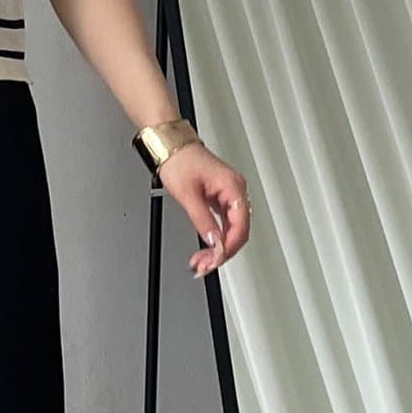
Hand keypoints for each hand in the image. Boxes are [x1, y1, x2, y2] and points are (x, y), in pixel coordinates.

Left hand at [156, 142, 250, 276]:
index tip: (215, 260)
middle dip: (222, 251)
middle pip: (238, 231)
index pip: (240, 226)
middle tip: (204, 266)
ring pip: (231, 229)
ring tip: (202, 261)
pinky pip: (224, 223)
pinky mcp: (219, 198)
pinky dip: (215, 237)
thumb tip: (213, 241)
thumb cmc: (180, 160)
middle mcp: (235, 191)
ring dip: (218, 247)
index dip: (228, 247)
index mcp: (233, 187)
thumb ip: (202, 220)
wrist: (171, 146)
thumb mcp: (188, 195)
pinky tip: (206, 247)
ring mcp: (228, 195)